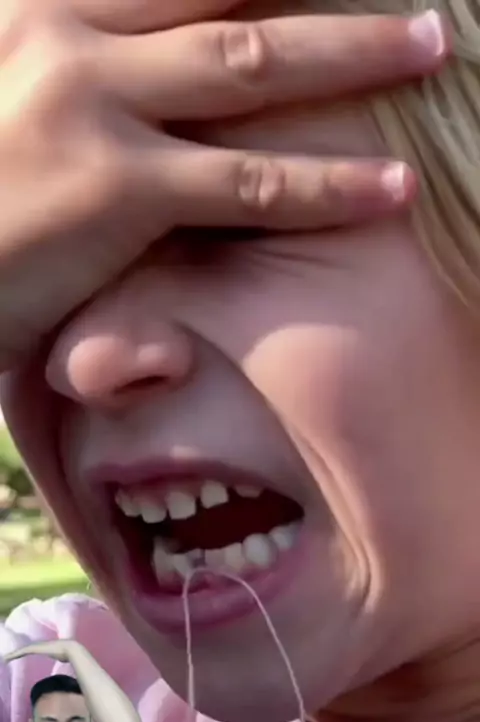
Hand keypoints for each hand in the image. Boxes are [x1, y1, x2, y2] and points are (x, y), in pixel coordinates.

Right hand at [0, 0, 447, 368]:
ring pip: (252, 65)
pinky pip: (251, 185)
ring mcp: (91, 103)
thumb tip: (125, 61)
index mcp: (31, 5)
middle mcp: (63, 34)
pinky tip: (392, 187)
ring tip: (429, 46)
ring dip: (354, 52)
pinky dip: (330, 187)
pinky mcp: (116, 190)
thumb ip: (57, 61)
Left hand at [3, 640, 79, 663]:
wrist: (72, 649)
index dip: (26, 652)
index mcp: (46, 647)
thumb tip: (71, 665)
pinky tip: (7, 658)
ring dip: (13, 655)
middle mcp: (40, 645)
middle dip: (17, 653)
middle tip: (8, 656)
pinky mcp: (35, 648)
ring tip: (5, 658)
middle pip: (25, 649)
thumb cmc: (71, 655)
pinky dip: (14, 655)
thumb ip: (64, 659)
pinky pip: (22, 652)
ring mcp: (37, 646)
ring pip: (21, 651)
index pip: (33, 649)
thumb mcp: (64, 657)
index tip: (20, 655)